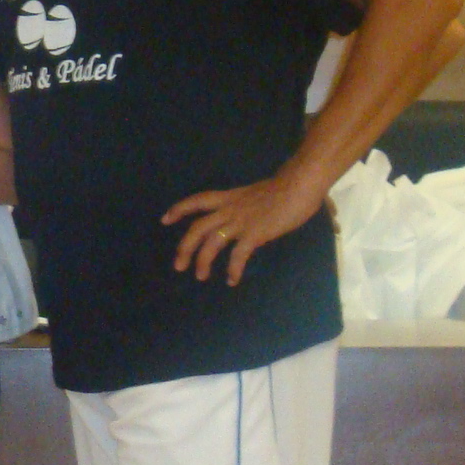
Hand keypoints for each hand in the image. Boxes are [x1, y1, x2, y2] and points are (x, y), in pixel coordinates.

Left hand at [163, 169, 329, 284]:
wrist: (298, 185)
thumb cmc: (285, 188)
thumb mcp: (257, 195)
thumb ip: (247, 206)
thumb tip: (251, 217)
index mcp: (229, 198)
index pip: (197, 201)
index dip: (179, 209)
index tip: (165, 219)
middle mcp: (229, 209)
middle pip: (197, 228)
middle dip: (184, 247)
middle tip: (178, 265)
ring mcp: (241, 222)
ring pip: (211, 242)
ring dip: (203, 261)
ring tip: (200, 276)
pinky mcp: (255, 233)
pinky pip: (238, 255)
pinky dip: (233, 269)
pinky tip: (232, 280)